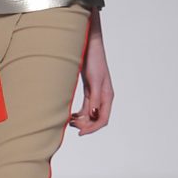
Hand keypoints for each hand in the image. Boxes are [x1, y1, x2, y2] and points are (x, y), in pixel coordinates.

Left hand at [70, 17, 113, 136]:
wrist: (88, 45)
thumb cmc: (93, 60)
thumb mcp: (93, 81)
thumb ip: (94, 98)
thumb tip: (93, 115)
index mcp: (107, 96)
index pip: (102, 119)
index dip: (92, 128)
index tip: (80, 133)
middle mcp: (103, 97)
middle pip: (96, 118)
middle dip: (85, 125)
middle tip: (71, 125)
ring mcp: (96, 93)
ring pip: (90, 114)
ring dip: (81, 120)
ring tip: (69, 121)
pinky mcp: (89, 90)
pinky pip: (85, 107)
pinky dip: (79, 113)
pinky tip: (70, 115)